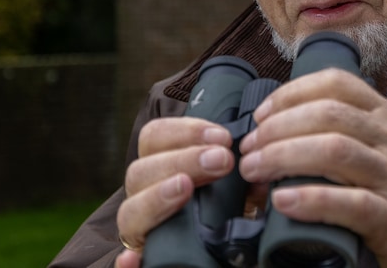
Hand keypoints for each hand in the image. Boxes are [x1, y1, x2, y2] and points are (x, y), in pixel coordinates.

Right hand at [113, 117, 236, 267]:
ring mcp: (140, 229)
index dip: (185, 131)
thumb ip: (244, 181)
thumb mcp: (237, 193)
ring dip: (157, 195)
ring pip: (129, 210)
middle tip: (221, 160)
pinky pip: (126, 262)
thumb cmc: (225, 215)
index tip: (222, 137)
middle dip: (182, 159)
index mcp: (162, 170)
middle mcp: (144, 196)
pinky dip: (127, 262)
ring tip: (185, 187)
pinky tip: (133, 260)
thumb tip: (260, 175)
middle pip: (140, 171)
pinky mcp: (144, 257)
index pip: (155, 137)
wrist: (214, 256)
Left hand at [237, 68, 386, 267]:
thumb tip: (282, 127)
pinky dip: (311, 199)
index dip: (290, 94)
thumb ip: (348, 129)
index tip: (261, 115)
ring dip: (283, 157)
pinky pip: (350, 202)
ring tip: (255, 171)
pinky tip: (284, 201)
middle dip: (277, 128)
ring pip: (334, 150)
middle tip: (248, 150)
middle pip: (327, 114)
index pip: (336, 83)